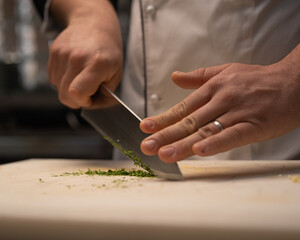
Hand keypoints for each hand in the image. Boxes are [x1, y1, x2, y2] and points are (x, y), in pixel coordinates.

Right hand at [48, 0, 122, 108]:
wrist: (94, 23)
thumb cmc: (109, 52)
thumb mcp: (116, 74)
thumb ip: (105, 94)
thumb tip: (92, 107)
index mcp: (96, 64)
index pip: (77, 93)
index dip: (83, 102)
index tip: (91, 98)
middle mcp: (77, 57)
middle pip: (64, 95)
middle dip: (76, 100)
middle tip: (88, 92)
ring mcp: (62, 53)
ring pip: (57, 88)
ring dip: (68, 89)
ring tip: (82, 77)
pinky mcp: (53, 51)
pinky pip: (52, 77)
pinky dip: (62, 80)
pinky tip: (74, 71)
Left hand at [140, 45, 299, 161]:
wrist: (293, 82)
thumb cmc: (257, 79)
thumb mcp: (226, 71)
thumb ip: (199, 76)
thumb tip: (175, 77)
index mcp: (213, 88)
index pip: (183, 107)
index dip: (163, 118)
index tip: (145, 128)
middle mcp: (221, 100)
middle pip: (189, 121)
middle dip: (165, 134)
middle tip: (146, 146)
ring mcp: (237, 113)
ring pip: (206, 130)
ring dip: (184, 143)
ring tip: (165, 154)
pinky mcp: (254, 125)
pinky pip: (232, 135)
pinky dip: (215, 143)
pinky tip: (200, 150)